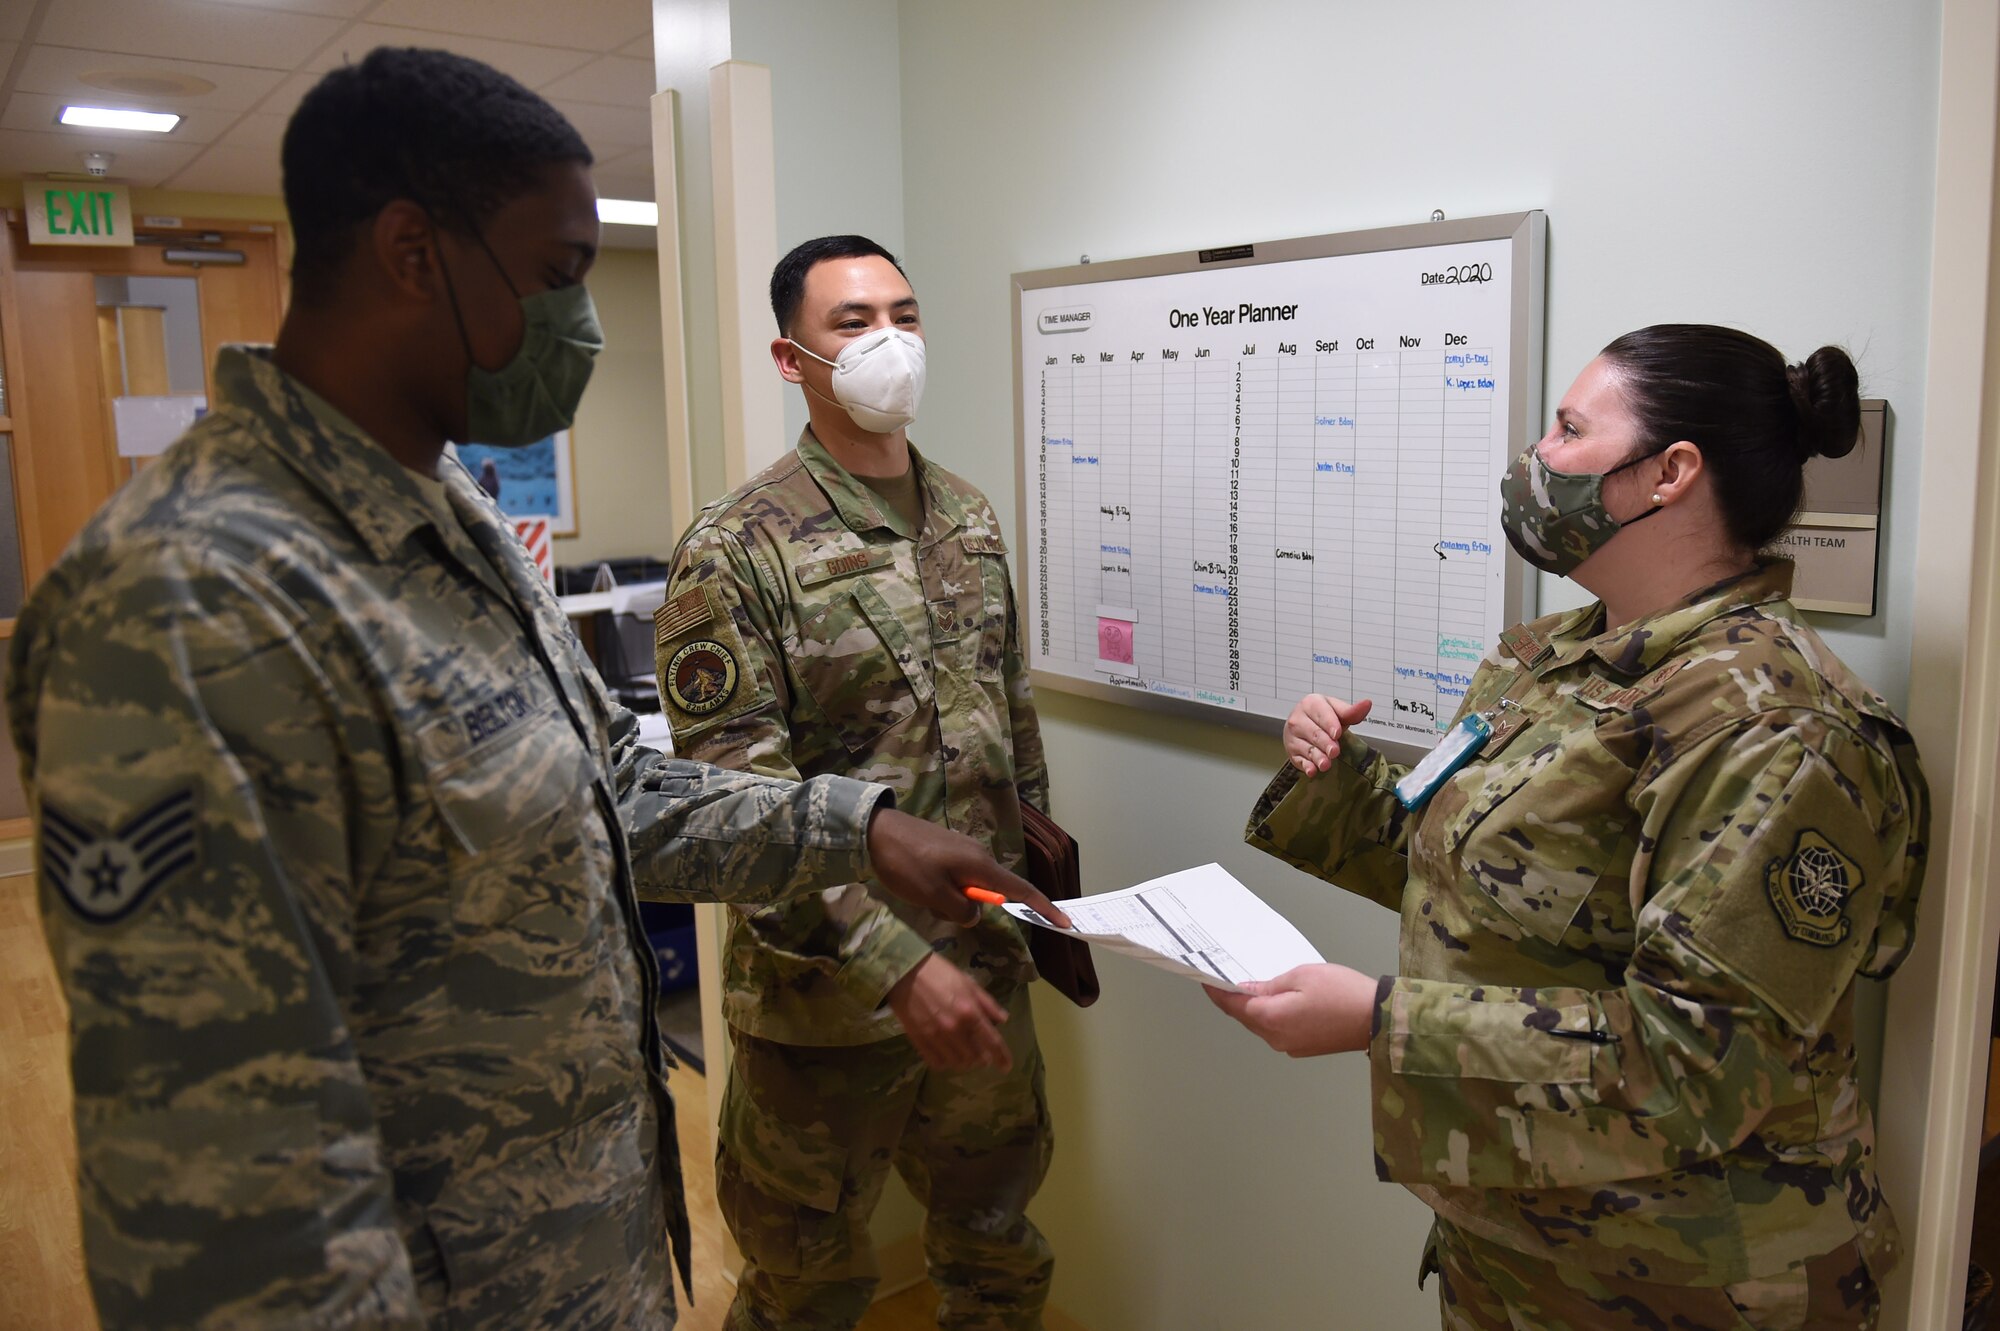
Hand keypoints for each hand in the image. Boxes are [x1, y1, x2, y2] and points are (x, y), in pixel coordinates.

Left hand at [865, 808, 1071, 928]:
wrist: (875, 830)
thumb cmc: (906, 864)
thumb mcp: (934, 896)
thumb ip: (961, 910)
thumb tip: (975, 914)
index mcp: (980, 866)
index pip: (1021, 890)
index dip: (1043, 907)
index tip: (1064, 922)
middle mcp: (978, 856)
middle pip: (991, 891)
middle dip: (972, 907)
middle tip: (936, 905)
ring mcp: (962, 850)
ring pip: (970, 887)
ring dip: (952, 900)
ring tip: (921, 893)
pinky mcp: (948, 849)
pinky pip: (957, 877)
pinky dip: (945, 890)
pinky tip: (919, 885)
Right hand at [887, 955, 1011, 1070]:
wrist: (905, 972)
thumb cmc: (940, 973)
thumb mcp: (968, 983)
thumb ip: (987, 1003)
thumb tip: (1003, 1019)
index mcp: (970, 1012)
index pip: (992, 1041)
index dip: (1002, 1057)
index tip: (1007, 1067)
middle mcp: (955, 1029)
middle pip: (975, 1057)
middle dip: (982, 1059)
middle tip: (982, 1055)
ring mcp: (936, 1037)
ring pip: (957, 1063)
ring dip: (965, 1062)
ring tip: (966, 1056)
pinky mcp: (919, 1041)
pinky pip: (936, 1063)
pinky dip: (945, 1063)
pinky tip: (947, 1056)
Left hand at [1204, 963, 1380, 1057]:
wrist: (1379, 1020)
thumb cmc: (1342, 993)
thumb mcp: (1301, 976)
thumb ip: (1268, 985)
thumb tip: (1246, 989)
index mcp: (1270, 1019)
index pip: (1232, 1005)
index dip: (1216, 990)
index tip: (1204, 977)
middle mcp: (1275, 1038)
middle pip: (1245, 1016)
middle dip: (1234, 998)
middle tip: (1225, 975)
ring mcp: (1289, 1046)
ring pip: (1261, 1024)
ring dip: (1253, 1007)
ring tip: (1250, 983)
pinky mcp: (1303, 1047)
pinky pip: (1277, 1029)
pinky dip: (1271, 1014)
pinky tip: (1276, 999)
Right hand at [1285, 695, 1372, 774]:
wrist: (1302, 723)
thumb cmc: (1323, 716)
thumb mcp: (1337, 711)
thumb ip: (1351, 711)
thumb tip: (1367, 703)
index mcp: (1310, 703)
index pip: (1321, 713)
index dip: (1329, 723)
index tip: (1337, 733)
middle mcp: (1298, 719)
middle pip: (1314, 732)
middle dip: (1325, 743)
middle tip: (1335, 752)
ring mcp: (1293, 737)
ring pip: (1306, 748)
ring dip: (1317, 757)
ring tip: (1326, 765)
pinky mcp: (1292, 752)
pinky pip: (1299, 760)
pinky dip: (1306, 766)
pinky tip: (1312, 771)